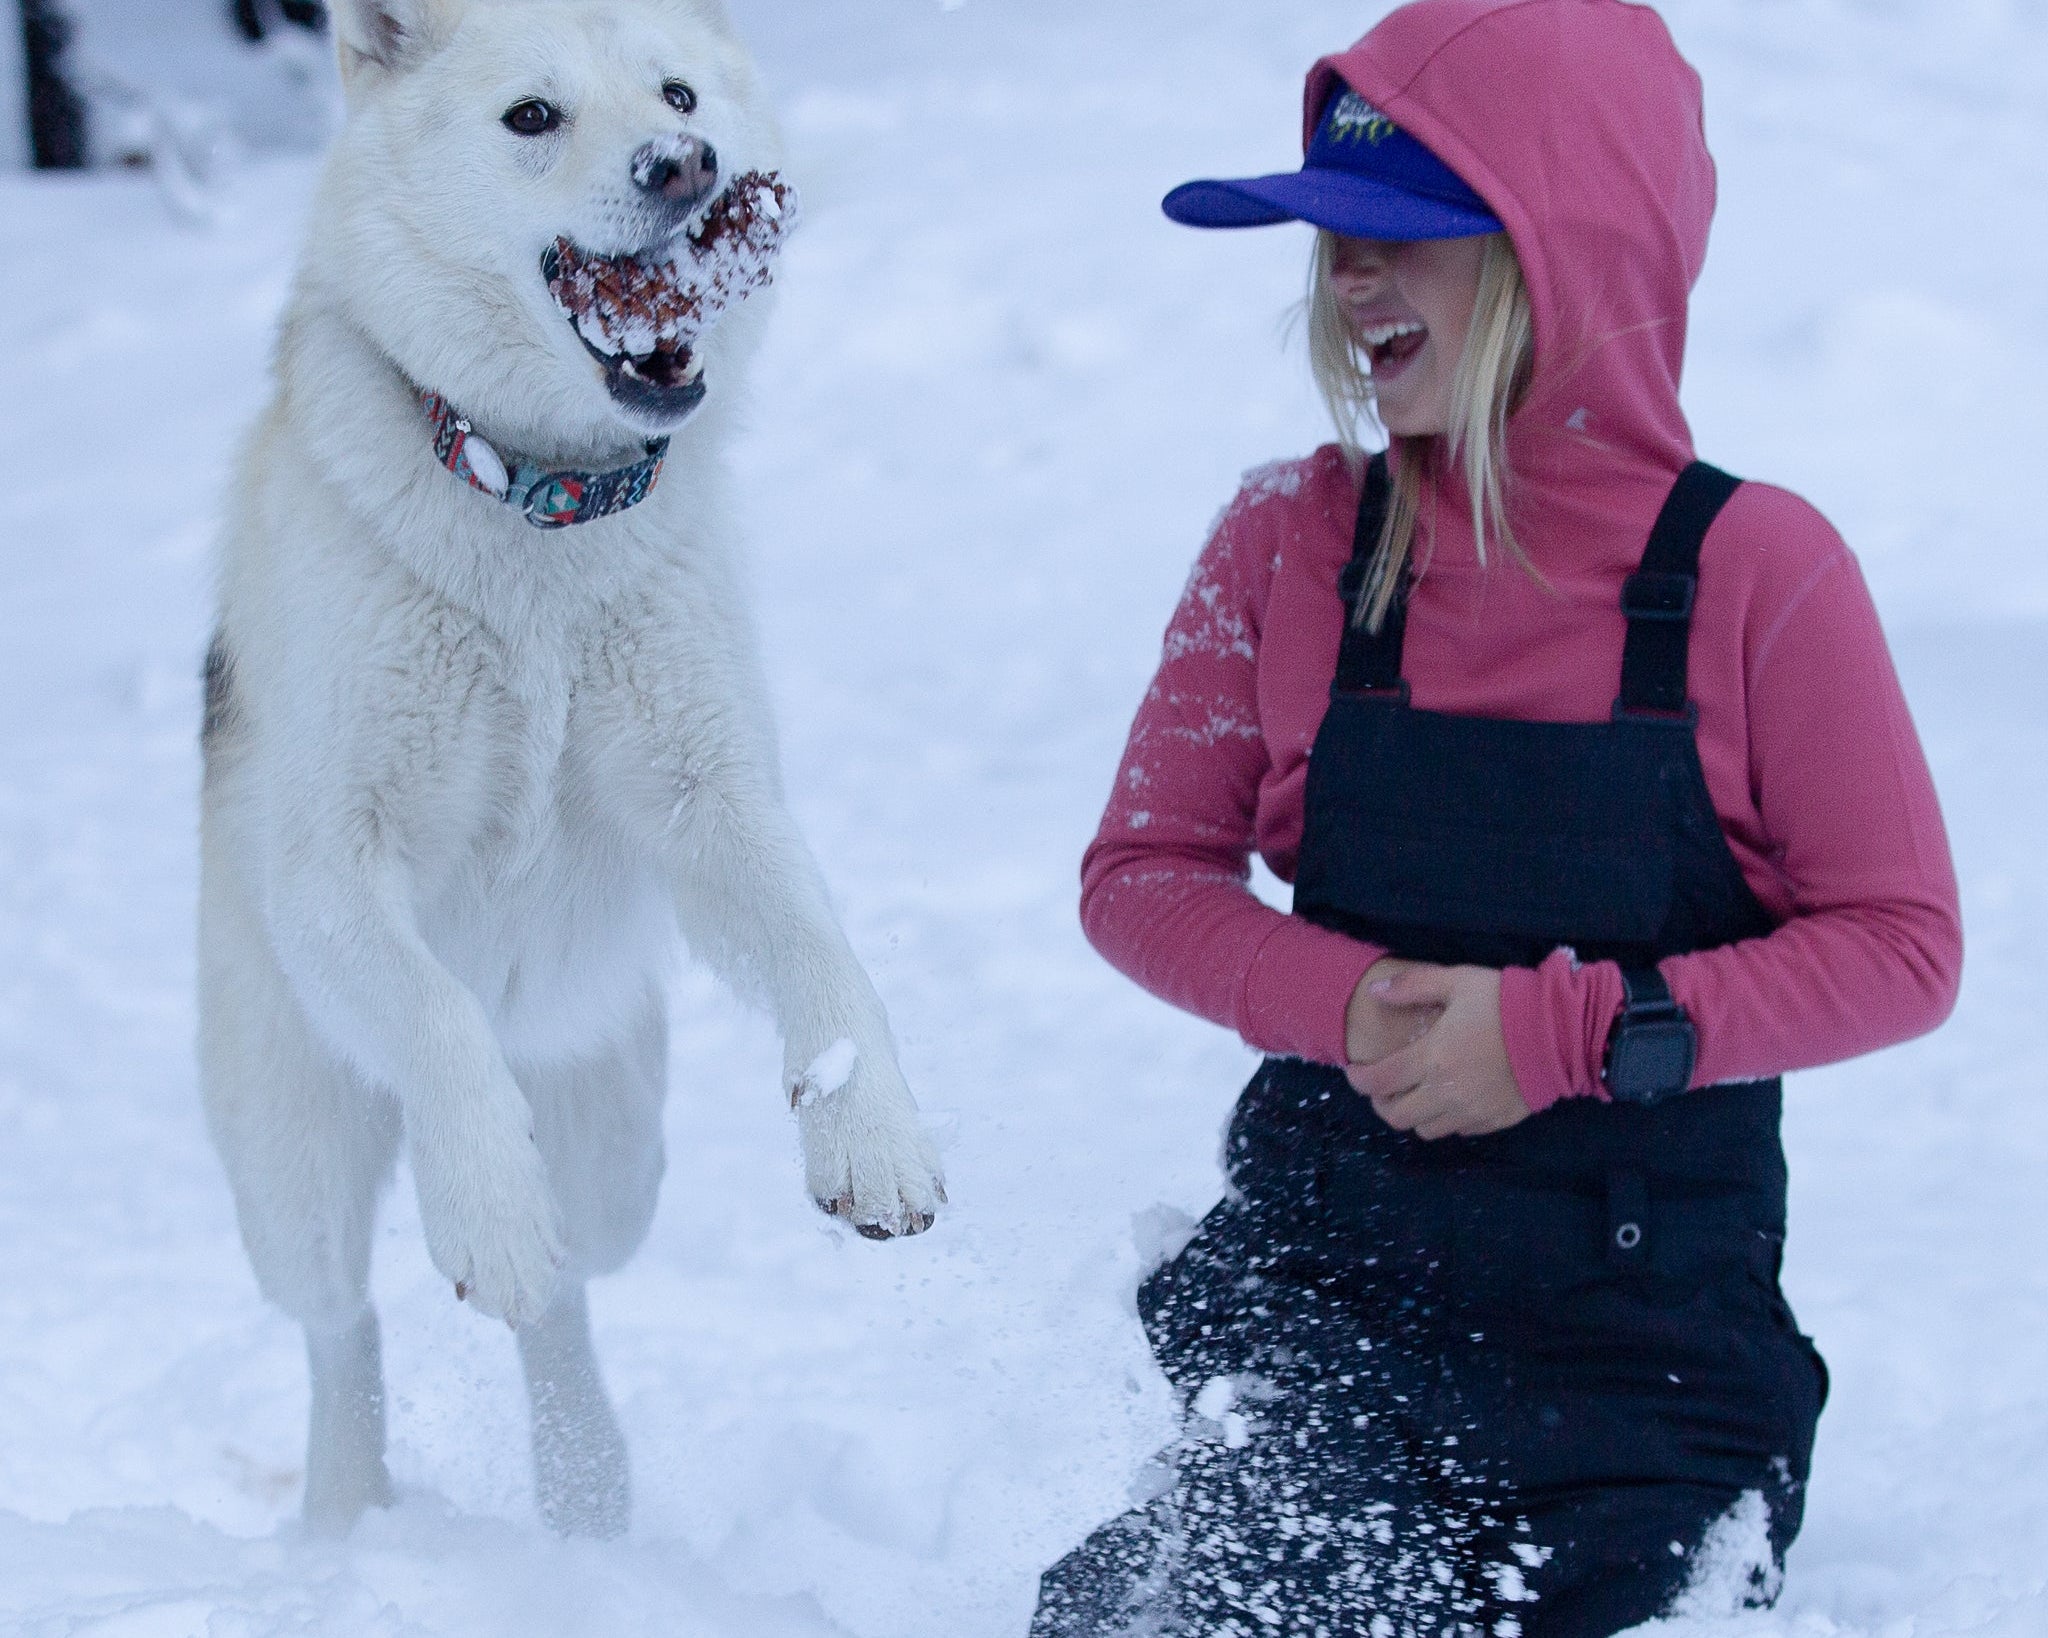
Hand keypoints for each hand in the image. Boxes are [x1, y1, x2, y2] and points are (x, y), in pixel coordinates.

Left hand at [1345, 965, 1530, 1140]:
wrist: (1561, 1033)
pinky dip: (1446, 1120)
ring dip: (1414, 1114)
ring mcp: (1471, 1112)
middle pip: (1397, 1116)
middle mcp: (1445, 1093)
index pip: (1379, 1081)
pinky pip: (1458, 1131)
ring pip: (1426, 1130)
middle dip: (1382, 1103)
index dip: (1359, 1080)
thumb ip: (1413, 986)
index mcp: (1431, 1058)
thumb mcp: (1457, 982)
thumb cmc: (1506, 1003)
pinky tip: (1451, 1100)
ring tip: (1416, 1094)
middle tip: (1384, 1087)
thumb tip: (1375, 992)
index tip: (1355, 1072)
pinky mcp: (1494, 1122)